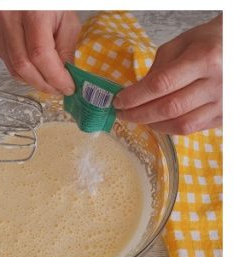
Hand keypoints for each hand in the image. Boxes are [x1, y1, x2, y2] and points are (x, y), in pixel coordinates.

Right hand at [0, 11, 81, 94]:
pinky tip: (34, 68)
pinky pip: (8, 64)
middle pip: (23, 66)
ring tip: (48, 81)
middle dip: (43, 83)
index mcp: (33, 13)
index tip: (66, 87)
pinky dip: (23, 72)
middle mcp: (10, 21)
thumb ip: (66, 49)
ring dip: (33, 80)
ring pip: (14, 69)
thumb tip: (64, 77)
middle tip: (58, 90)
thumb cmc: (50, 3)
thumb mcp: (67, 20)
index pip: (40, 54)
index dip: (54, 76)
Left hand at [114, 15, 221, 134]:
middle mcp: (217, 82)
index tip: (118, 101)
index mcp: (205, 58)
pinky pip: (191, 129)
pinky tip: (158, 121)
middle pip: (169, 107)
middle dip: (139, 114)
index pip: (162, 84)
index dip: (135, 96)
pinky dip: (169, 128)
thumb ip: (158, 68)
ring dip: (152, 124)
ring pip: (180, 124)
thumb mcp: (180, 44)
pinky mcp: (223, 116)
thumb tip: (135, 93)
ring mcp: (222, 102)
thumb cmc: (207, 42)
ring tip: (139, 117)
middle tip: (122, 113)